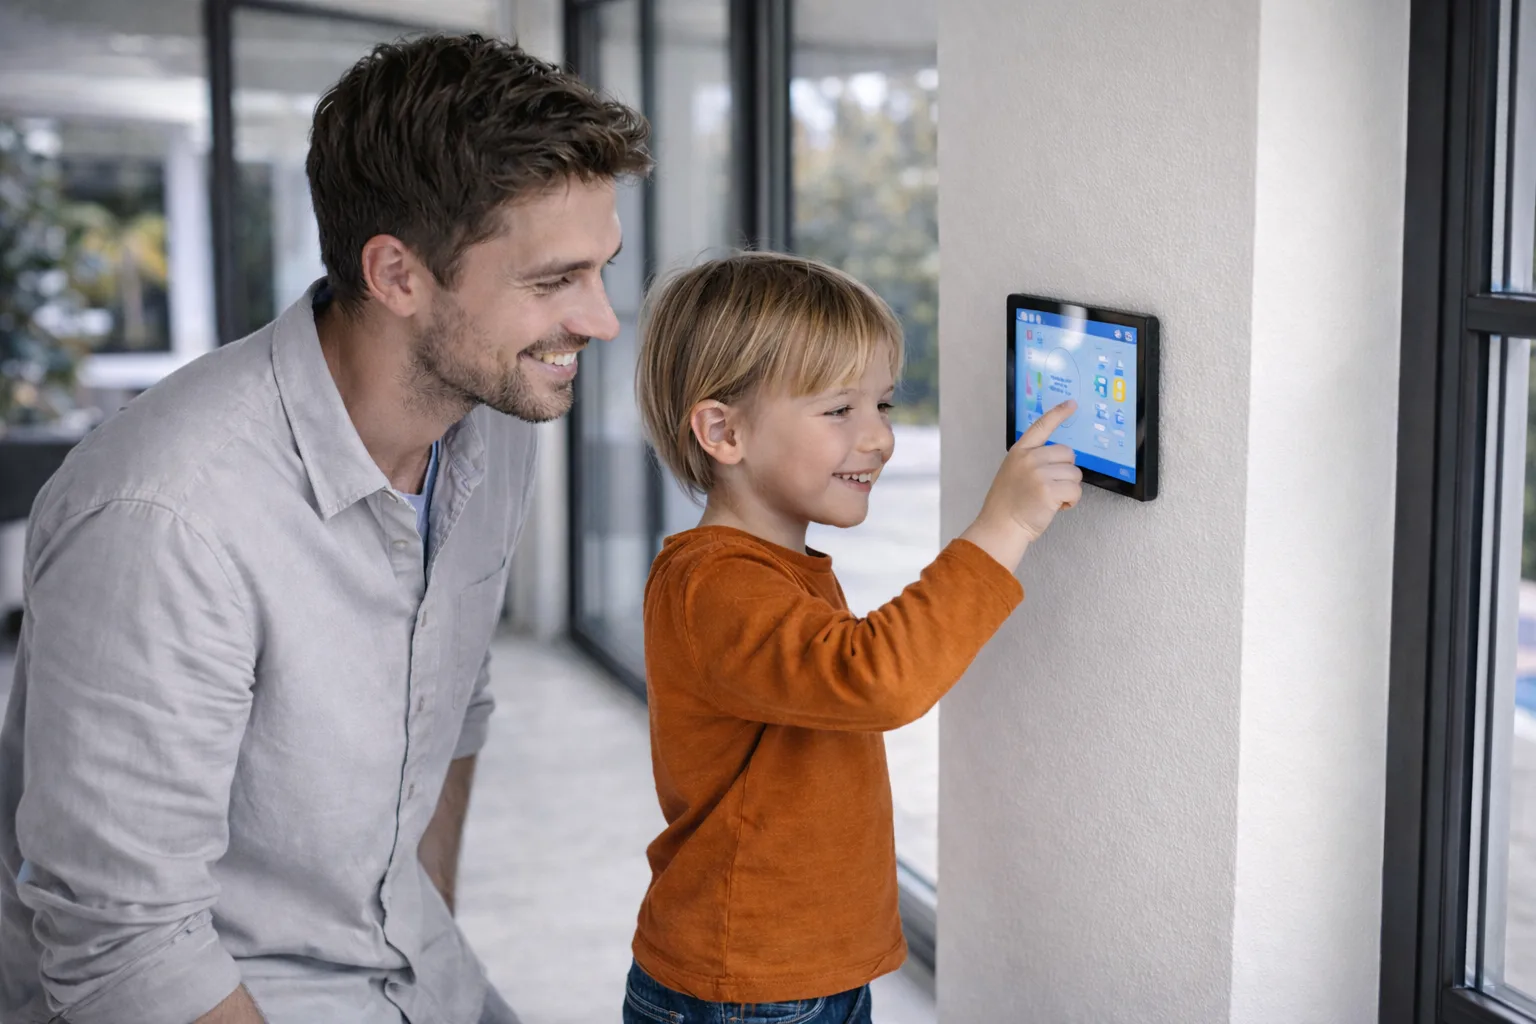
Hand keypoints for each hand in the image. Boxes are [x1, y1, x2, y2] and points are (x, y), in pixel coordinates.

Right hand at [959, 401, 1082, 570]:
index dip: (1058, 414)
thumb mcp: (1013, 472)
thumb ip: (1032, 461)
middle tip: (1052, 487)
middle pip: (1068, 454)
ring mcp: (1038, 473)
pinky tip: (1057, 507)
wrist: (1000, 527)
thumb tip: (1059, 460)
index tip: (1071, 404)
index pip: (1041, 426)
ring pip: (1075, 474)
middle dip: (1066, 472)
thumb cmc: (1007, 505)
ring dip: (1068, 489)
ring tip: (1050, 499)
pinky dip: (1071, 501)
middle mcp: (1029, 459)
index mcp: (1019, 452)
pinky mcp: (1049, 489)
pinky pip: (1075, 490)